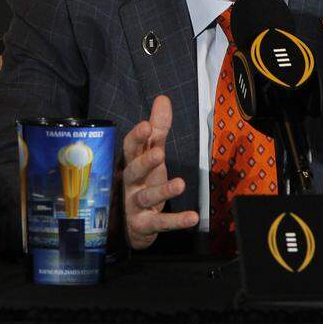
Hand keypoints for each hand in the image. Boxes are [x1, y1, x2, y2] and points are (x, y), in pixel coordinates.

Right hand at [121, 95, 198, 248]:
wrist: (131, 225)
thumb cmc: (143, 183)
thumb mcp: (151, 154)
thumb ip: (158, 129)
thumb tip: (163, 98)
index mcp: (133, 164)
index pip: (130, 148)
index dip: (136, 137)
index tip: (146, 125)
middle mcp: (131, 183)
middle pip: (134, 171)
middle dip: (145, 162)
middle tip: (159, 154)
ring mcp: (135, 205)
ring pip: (147, 197)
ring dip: (163, 191)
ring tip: (180, 184)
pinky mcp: (144, 225)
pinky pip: (160, 222)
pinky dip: (176, 220)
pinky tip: (192, 217)